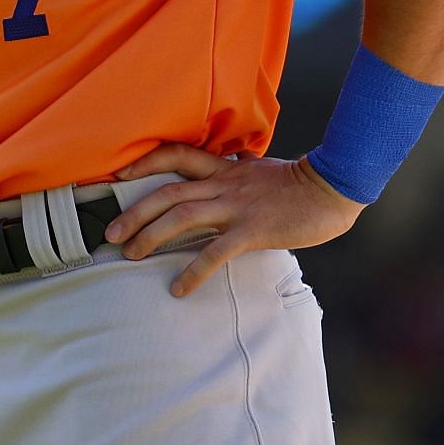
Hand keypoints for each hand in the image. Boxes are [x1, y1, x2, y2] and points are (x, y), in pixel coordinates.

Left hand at [106, 145, 365, 297]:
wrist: (333, 188)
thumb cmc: (297, 183)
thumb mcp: (258, 170)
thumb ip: (235, 172)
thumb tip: (226, 166)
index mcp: (223, 168)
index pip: (175, 155)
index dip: (144, 162)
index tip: (118, 174)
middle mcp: (223, 184)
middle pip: (167, 193)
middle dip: (134, 212)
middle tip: (110, 233)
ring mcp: (236, 206)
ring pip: (181, 217)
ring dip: (151, 236)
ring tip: (130, 256)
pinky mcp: (252, 230)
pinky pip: (215, 252)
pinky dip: (194, 271)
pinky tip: (179, 288)